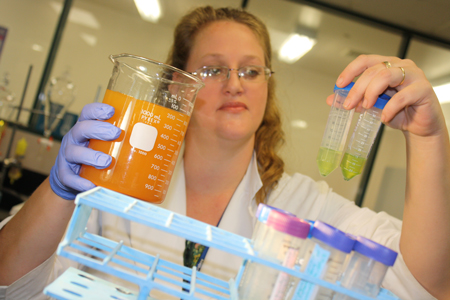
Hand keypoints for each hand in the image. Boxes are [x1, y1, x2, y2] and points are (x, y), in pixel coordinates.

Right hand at [49, 103, 120, 199]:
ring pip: (74, 152)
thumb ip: (124, 142)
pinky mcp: (65, 174)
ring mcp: (67, 156)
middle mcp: (74, 139)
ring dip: (91, 156)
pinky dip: (80, 182)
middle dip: (99, 130)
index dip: (97, 110)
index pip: (87, 113)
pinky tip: (91, 185)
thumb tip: (159, 146)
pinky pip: (69, 177)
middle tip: (116, 134)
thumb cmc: (95, 156)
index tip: (111, 111)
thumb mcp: (106, 145)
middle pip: (81, 129)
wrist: (72, 178)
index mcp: (85, 128)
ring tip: (106, 161)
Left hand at [327, 54, 446, 137]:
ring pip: (385, 76)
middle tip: (348, 104)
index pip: (366, 60)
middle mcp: (401, 66)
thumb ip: (354, 100)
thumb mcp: (372, 106)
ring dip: (370, 93)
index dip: (350, 71)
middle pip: (373, 70)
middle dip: (357, 88)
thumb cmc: (398, 112)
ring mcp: (413, 75)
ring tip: (366, 107)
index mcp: (388, 65)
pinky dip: (389, 108)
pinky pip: (402, 96)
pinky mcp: (423, 89)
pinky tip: (383, 117)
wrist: (419, 126)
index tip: (339, 85)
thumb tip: (331, 99)